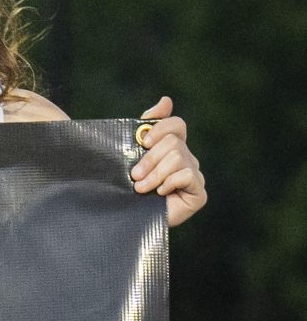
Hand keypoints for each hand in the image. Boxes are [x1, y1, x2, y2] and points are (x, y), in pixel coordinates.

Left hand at [132, 96, 205, 226]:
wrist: (121, 219)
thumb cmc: (121, 187)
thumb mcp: (127, 154)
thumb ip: (143, 127)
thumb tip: (166, 100)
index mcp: (170, 147)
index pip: (176, 125)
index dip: (160, 127)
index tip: (143, 140)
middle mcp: (185, 159)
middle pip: (173, 142)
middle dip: (149, 158)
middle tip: (134, 175)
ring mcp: (194, 175)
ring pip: (178, 157)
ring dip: (154, 174)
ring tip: (140, 188)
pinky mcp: (198, 193)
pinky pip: (188, 175)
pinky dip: (169, 183)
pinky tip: (159, 194)